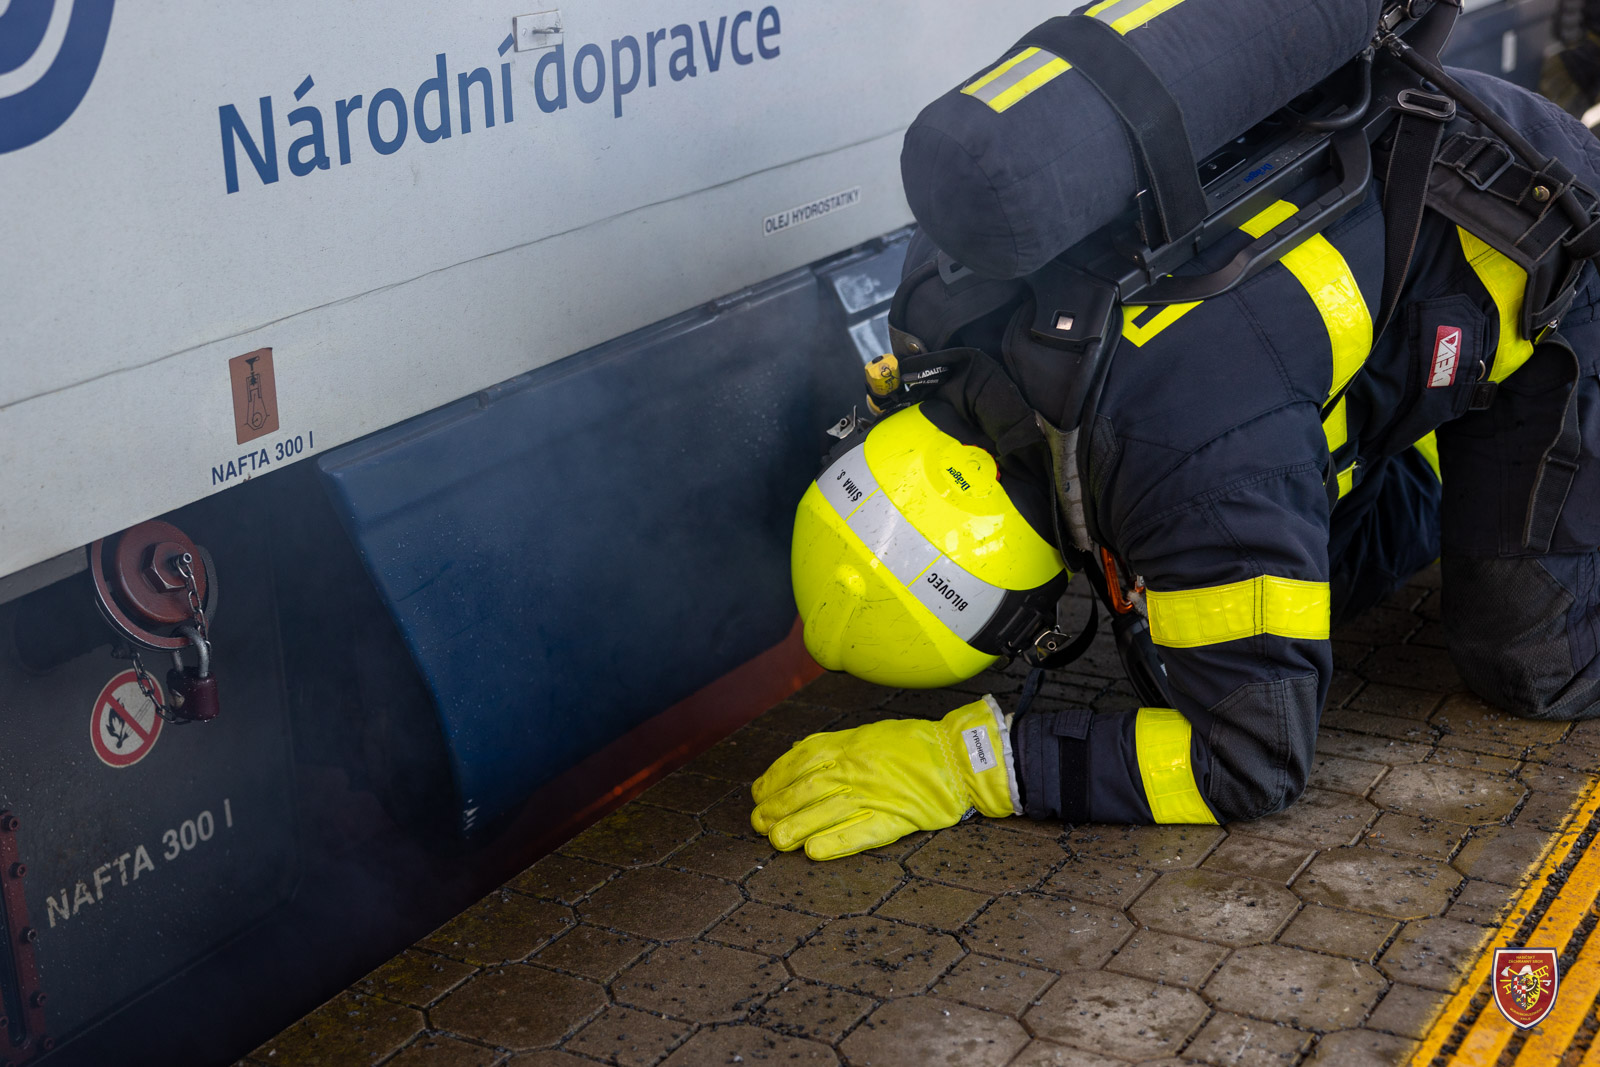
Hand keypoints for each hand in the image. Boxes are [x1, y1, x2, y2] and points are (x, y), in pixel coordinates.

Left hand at [750, 696, 1017, 859]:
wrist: (958, 756)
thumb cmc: (912, 745)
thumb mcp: (867, 734)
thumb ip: (833, 746)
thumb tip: (797, 753)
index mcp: (848, 746)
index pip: (799, 762)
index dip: (774, 780)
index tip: (758, 794)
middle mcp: (856, 769)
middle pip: (806, 788)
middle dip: (777, 806)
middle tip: (758, 823)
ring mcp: (874, 794)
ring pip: (825, 810)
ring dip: (796, 826)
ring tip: (775, 839)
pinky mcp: (895, 818)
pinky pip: (860, 832)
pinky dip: (835, 843)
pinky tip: (814, 852)